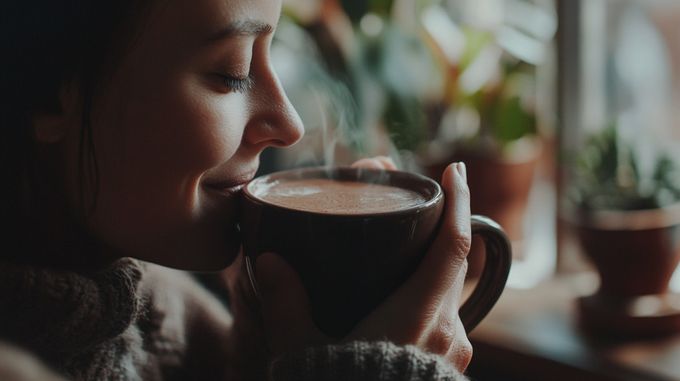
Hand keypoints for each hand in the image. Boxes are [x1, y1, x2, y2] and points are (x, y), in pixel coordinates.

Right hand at [229, 157, 471, 371]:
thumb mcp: (304, 347)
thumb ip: (287, 303)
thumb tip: (269, 261)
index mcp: (419, 315)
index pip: (453, 245)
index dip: (458, 202)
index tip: (454, 170)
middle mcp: (447, 331)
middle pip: (455, 264)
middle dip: (443, 229)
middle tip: (421, 206)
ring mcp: (452, 354)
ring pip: (451, 294)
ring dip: (437, 268)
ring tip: (408, 254)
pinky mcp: (445, 370)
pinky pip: (446, 321)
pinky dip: (432, 298)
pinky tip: (406, 300)